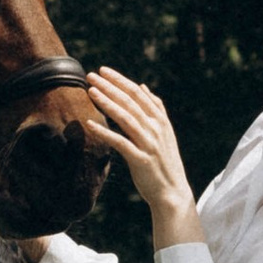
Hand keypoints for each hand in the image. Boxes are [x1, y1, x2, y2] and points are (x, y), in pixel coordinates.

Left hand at [90, 66, 201, 253]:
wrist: (172, 192)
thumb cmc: (164, 161)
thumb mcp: (164, 131)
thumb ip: (155, 108)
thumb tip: (143, 86)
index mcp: (160, 120)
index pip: (138, 94)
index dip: (120, 80)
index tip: (103, 70)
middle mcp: (156, 129)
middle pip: (129, 102)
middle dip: (109, 86)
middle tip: (91, 75)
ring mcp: (149, 144)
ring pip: (125, 118)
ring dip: (107, 103)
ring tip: (90, 92)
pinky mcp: (140, 160)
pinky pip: (120, 143)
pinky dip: (105, 132)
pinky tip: (90, 125)